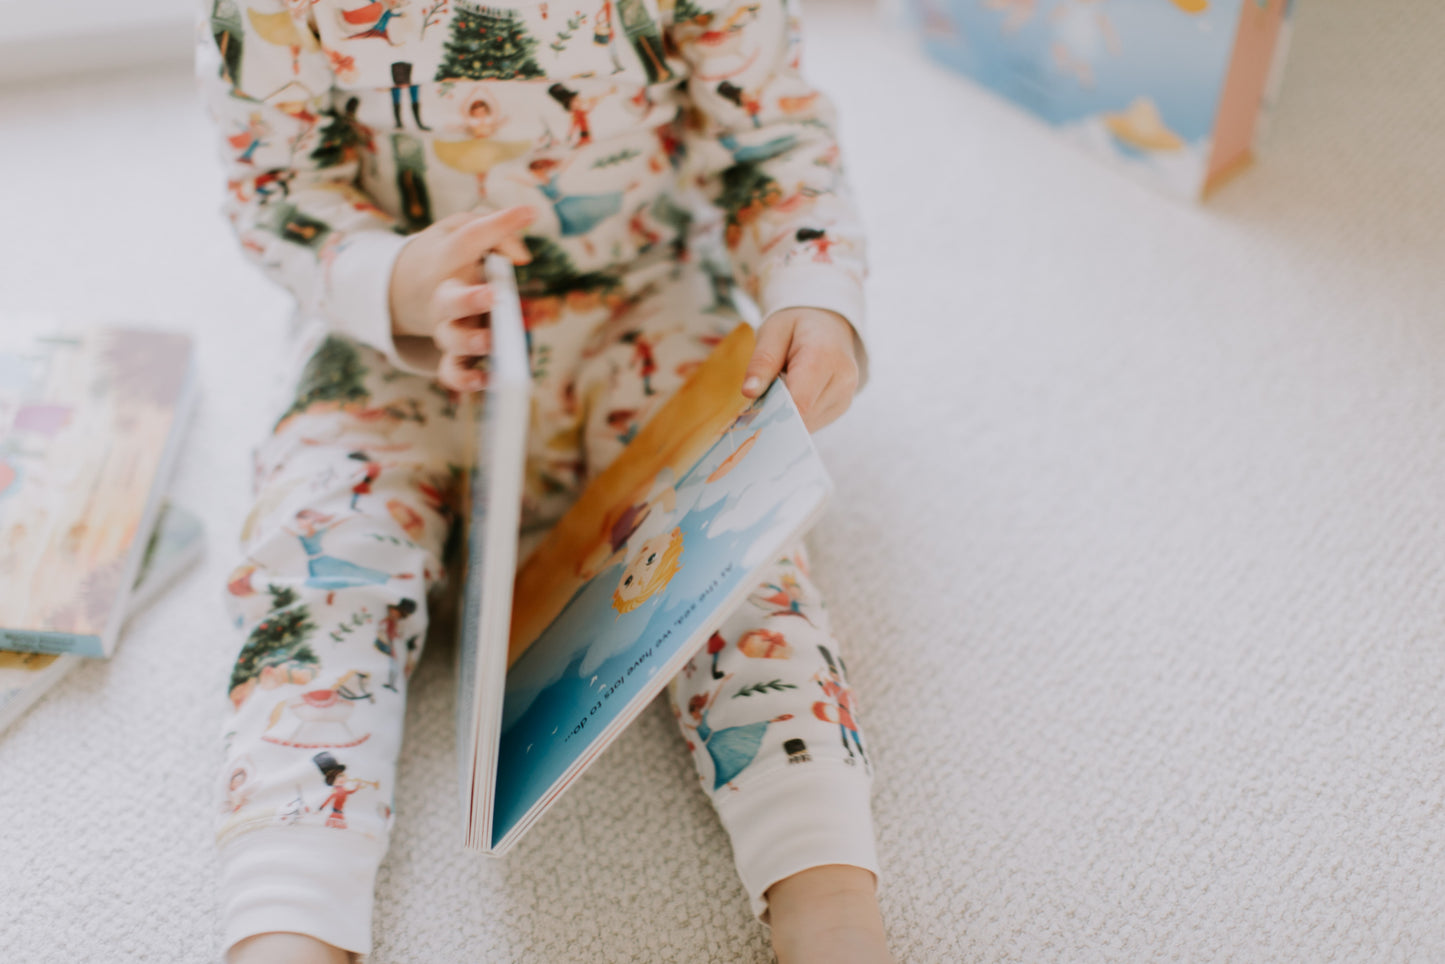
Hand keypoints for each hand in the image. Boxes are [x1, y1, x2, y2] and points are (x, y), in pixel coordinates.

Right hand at [388, 206, 534, 391]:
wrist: (409, 287)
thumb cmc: (450, 256)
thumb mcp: (461, 231)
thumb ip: (494, 233)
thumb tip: (522, 258)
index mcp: (447, 259)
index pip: (470, 237)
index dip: (498, 224)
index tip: (527, 212)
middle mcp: (444, 295)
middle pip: (449, 300)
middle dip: (469, 299)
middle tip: (493, 296)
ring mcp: (446, 326)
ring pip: (450, 339)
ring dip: (469, 343)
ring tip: (492, 342)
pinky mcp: (452, 352)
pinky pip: (451, 371)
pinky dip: (463, 379)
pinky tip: (486, 381)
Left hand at [741, 307, 860, 431]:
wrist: (828, 324)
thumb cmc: (797, 325)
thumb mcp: (773, 332)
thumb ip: (762, 361)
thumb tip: (749, 392)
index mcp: (825, 357)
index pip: (799, 402)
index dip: (773, 411)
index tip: (753, 407)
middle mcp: (843, 380)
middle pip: (802, 416)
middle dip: (777, 412)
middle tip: (763, 392)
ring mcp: (845, 397)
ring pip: (807, 424)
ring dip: (787, 414)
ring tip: (782, 388)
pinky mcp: (841, 407)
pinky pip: (813, 423)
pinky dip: (797, 416)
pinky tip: (792, 396)